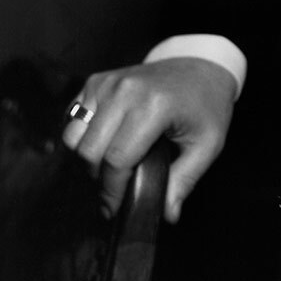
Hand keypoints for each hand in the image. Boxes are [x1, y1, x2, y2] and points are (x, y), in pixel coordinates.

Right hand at [61, 57, 235, 223]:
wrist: (201, 66)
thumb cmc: (206, 105)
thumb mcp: (208, 144)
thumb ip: (185, 180)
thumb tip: (168, 214)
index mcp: (154, 106)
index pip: (117, 159)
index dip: (112, 191)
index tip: (113, 210)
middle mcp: (125, 91)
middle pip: (89, 151)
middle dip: (99, 179)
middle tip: (114, 191)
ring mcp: (108, 83)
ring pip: (73, 136)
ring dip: (87, 159)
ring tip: (110, 167)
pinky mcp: (97, 81)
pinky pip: (72, 118)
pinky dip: (80, 138)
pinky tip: (103, 144)